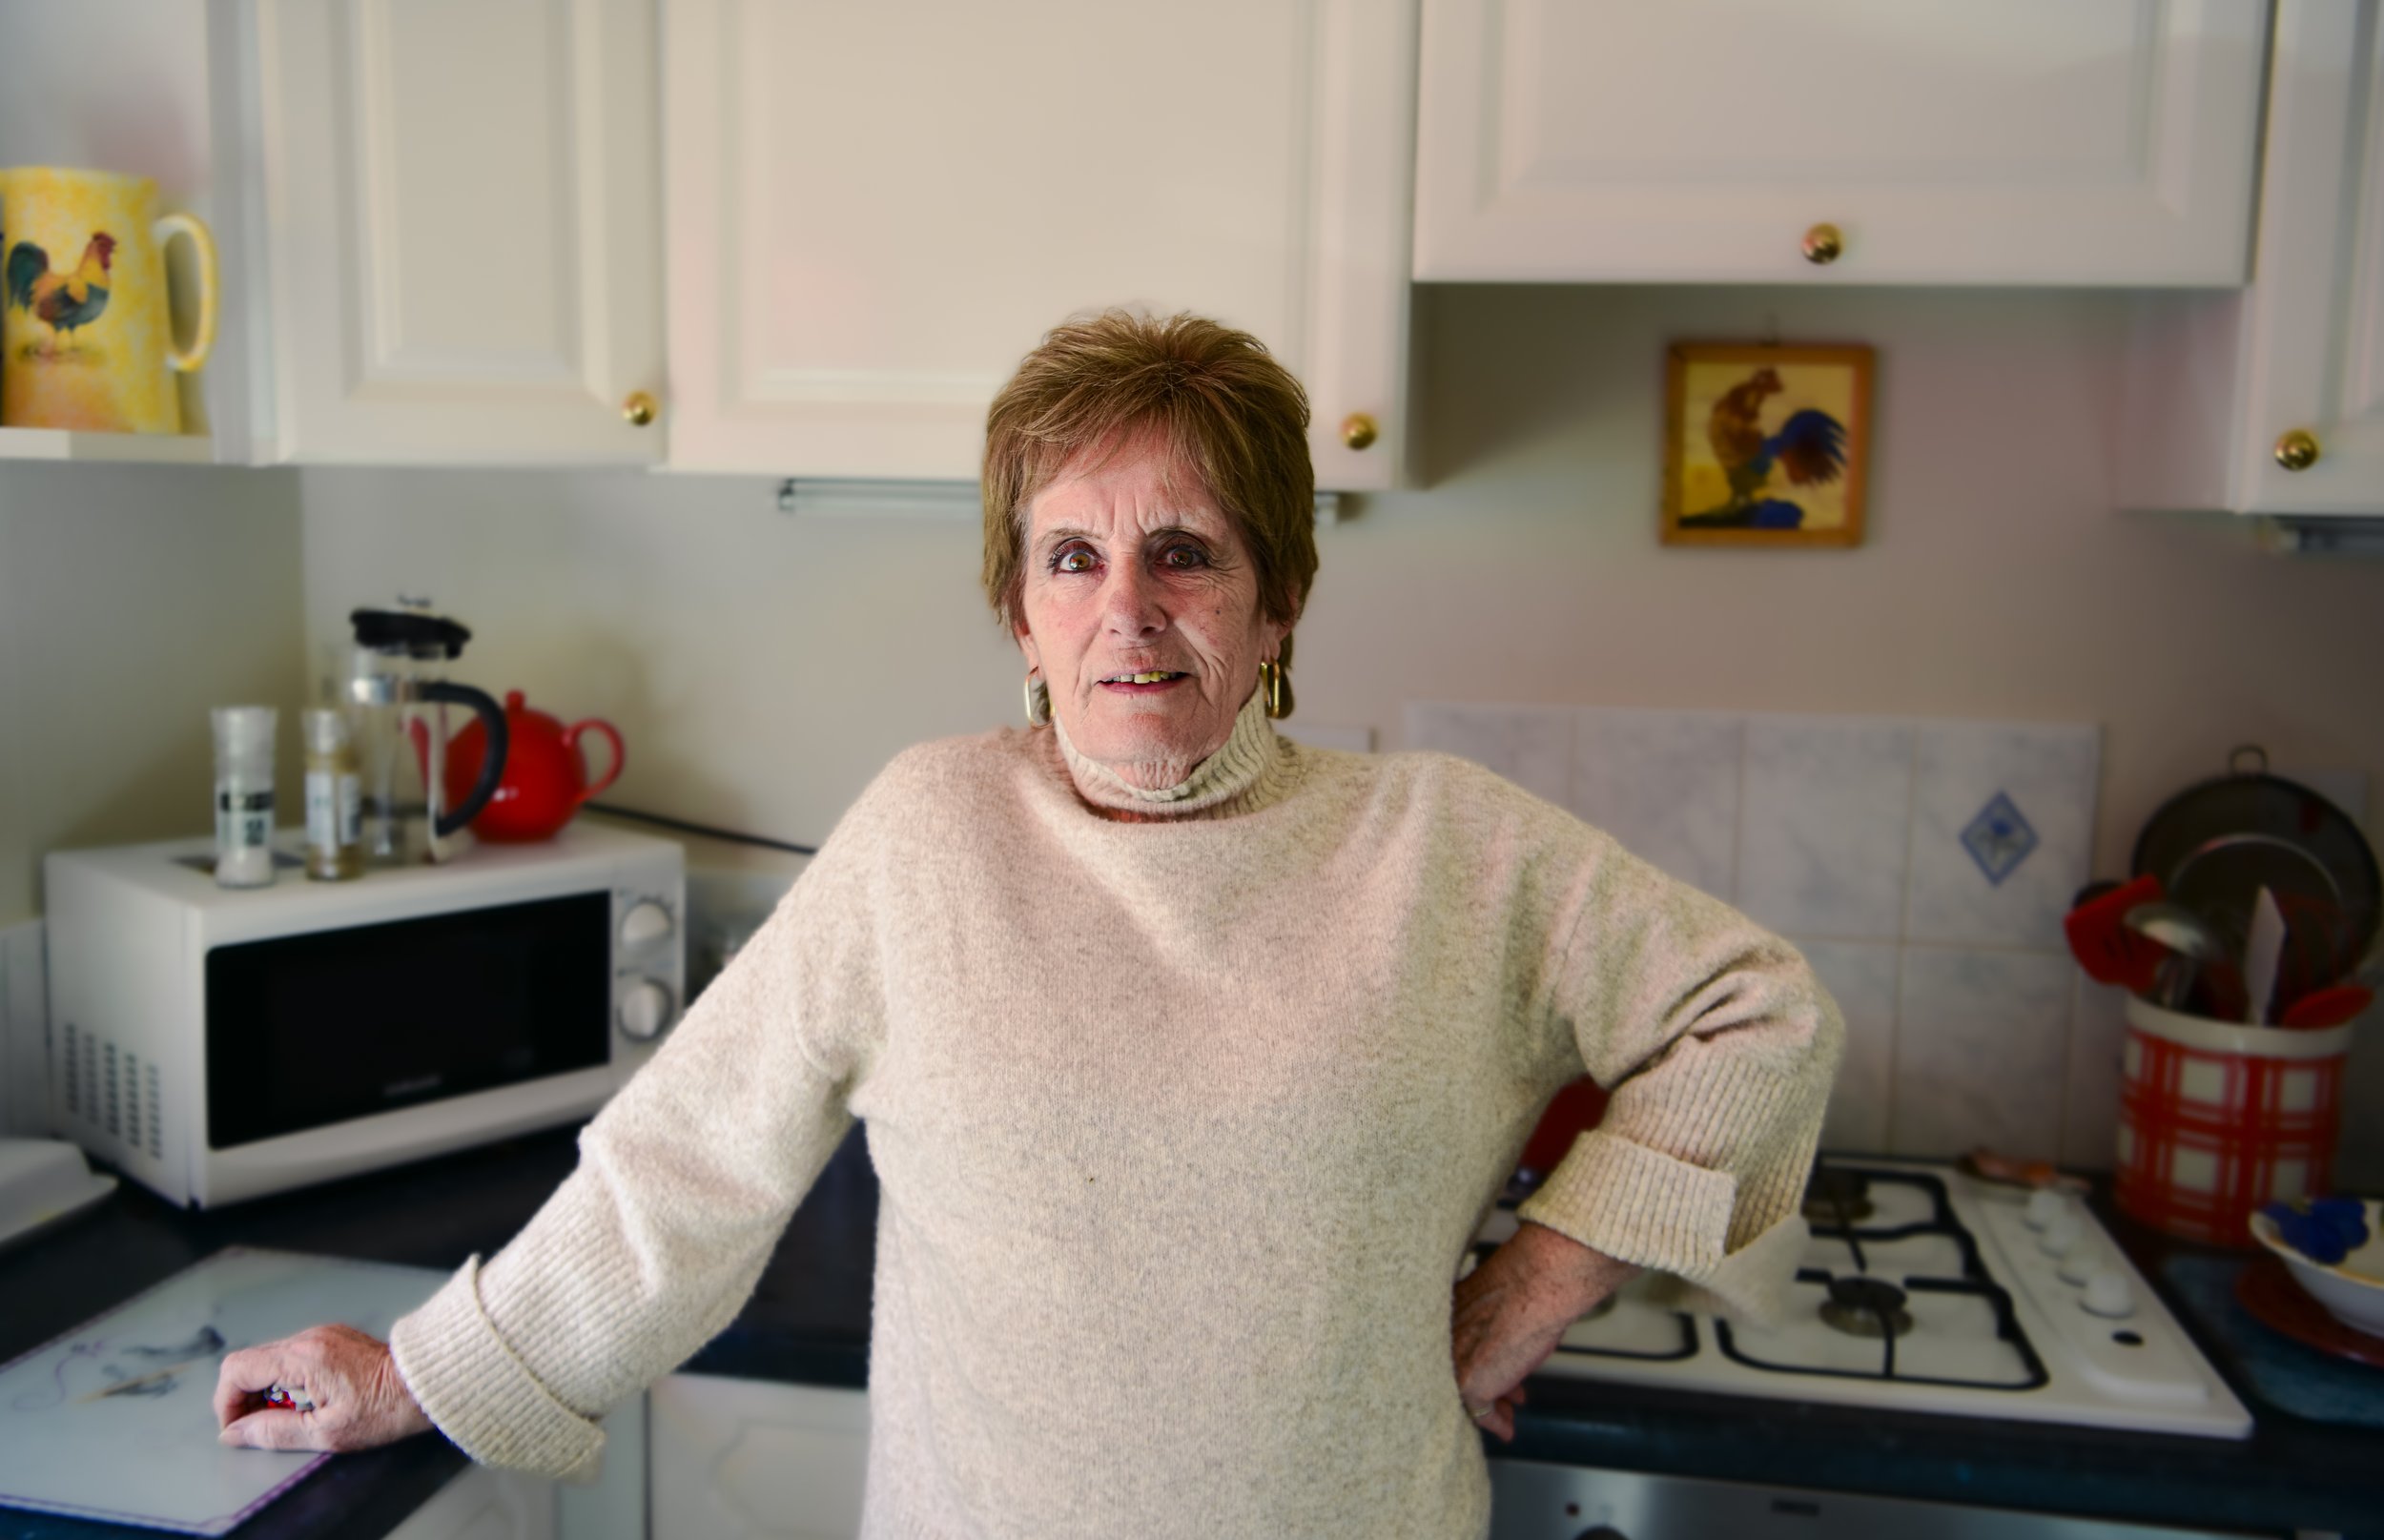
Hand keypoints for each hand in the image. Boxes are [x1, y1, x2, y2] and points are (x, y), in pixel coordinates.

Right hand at [214, 1324, 432, 1451]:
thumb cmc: (386, 1408)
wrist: (429, 1383)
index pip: (237, 1369)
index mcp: (303, 1358)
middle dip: (244, 1397)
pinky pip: (293, 1356)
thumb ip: (273, 1432)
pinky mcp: (333, 1338)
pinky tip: (308, 1400)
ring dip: (266, 1389)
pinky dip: (287, 1379)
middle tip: (262, 1426)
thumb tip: (236, 1433)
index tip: (238, 1428)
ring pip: (270, 1358)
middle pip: (250, 1362)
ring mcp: (322, 1334)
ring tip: (290, 1416)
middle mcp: (309, 1338)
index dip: (227, 1402)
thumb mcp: (326, 1432)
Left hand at [1451, 1221, 1639, 1441]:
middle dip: (1488, 1382)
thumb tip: (1516, 1323)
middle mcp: (1445, 1334)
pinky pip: (1480, 1413)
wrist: (1536, 1284)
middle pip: (1461, 1368)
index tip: (1498, 1367)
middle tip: (1507, 1395)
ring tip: (1510, 1413)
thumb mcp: (1508, 1299)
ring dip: (1493, 1405)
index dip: (1482, 1356)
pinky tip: (1507, 1430)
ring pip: (1468, 1392)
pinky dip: (1496, 1424)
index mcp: (1452, 1308)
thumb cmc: (1531, 1282)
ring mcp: (1454, 1359)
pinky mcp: (1469, 1383)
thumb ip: (1500, 1314)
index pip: (1459, 1342)